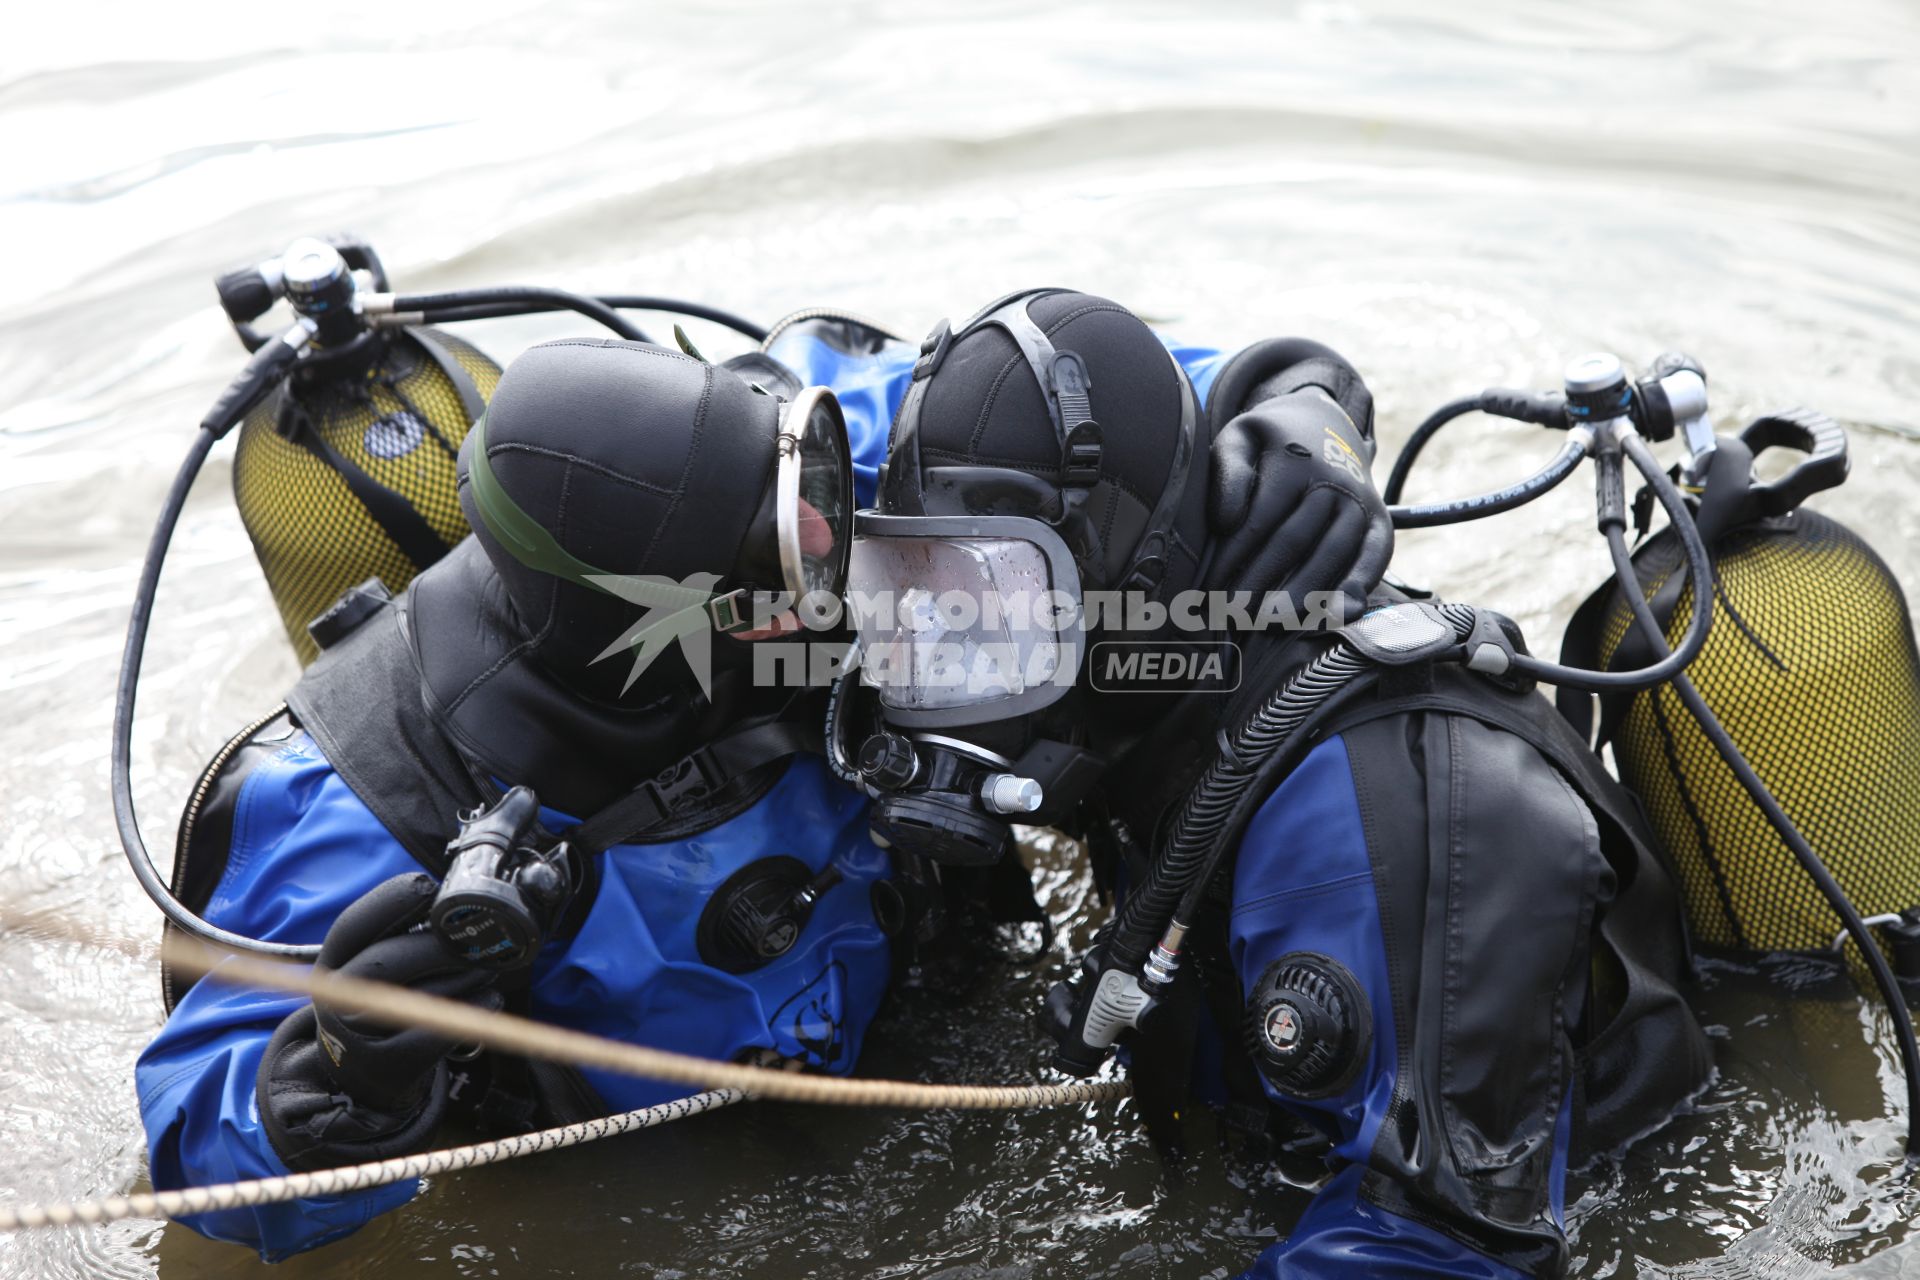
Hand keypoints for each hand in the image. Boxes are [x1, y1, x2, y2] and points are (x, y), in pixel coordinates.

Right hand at [259, 874, 502, 1169]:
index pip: (352, 925)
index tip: (428, 886)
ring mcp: (361, 1035)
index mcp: (331, 964)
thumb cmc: (377, 1001)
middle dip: (441, 944)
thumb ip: (394, 934)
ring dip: (467, 976)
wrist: (361, 1075)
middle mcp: (339, 998)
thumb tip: (448, 899)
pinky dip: (474, 1010)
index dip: (390, 900)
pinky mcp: (391, 1065)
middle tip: (477, 937)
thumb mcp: (366, 965)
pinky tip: (490, 998)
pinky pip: (440, 1032)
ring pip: (421, 995)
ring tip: (488, 967)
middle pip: (389, 959)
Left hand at [1206, 386, 1392, 627]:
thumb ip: (1228, 473)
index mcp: (1294, 460)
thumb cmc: (1269, 444)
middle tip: (1234, 617)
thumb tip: (1226, 521)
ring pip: (1332, 553)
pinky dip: (1358, 586)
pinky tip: (1337, 615)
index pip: (1259, 519)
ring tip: (1273, 624)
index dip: (1233, 558)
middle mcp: (1333, 480)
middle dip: (1261, 583)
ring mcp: (1361, 501)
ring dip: (1303, 592)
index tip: (1210, 589)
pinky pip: (1373, 557)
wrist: (1325, 426)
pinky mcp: (1380, 522)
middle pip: (1293, 541)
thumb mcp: (1240, 439)